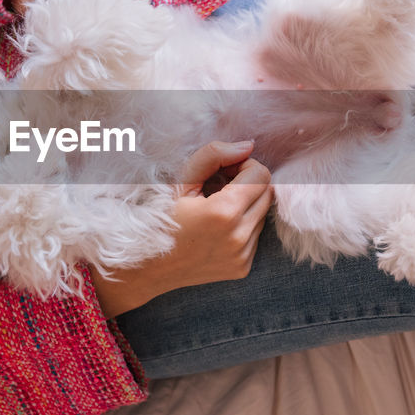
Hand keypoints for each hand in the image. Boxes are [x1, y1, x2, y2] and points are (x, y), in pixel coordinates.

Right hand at [92, 141, 274, 317]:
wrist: (148, 266)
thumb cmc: (161, 217)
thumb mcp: (182, 181)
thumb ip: (214, 155)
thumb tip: (248, 146)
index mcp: (223, 213)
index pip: (261, 175)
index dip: (243, 166)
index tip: (223, 172)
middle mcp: (238, 238)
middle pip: (266, 194)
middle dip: (248, 184)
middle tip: (219, 188)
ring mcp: (242, 256)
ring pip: (262, 215)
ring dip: (246, 206)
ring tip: (215, 210)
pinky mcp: (242, 268)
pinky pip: (255, 236)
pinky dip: (242, 227)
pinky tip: (216, 230)